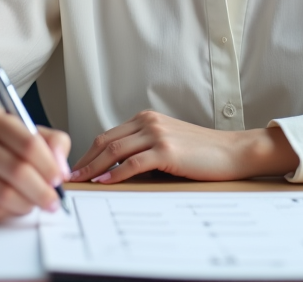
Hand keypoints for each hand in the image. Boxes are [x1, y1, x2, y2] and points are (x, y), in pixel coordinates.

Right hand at [0, 106, 69, 223]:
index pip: (28, 143)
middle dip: (41, 191)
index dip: (49, 165)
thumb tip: (62, 168)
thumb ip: (51, 142)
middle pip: (16, 171)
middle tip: (52, 201)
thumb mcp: (22, 132)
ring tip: (32, 204)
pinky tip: (13, 207)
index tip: (59, 179)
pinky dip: (8, 214)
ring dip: (26, 205)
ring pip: (2, 196)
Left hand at [68, 110, 297, 183]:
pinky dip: (114, 174)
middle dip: (84, 161)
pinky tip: (104, 182)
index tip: (76, 168)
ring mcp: (157, 134)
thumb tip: (113, 169)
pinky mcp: (166, 149)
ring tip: (81, 181)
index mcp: (146, 119)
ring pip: (114, 151)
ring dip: (93, 168)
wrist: (232, 152)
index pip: (108, 135)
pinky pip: (132, 163)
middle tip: (70, 177)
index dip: (88, 153)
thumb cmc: (201, 152)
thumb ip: (142, 149)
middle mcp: (148, 122)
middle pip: (105, 141)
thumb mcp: (167, 143)